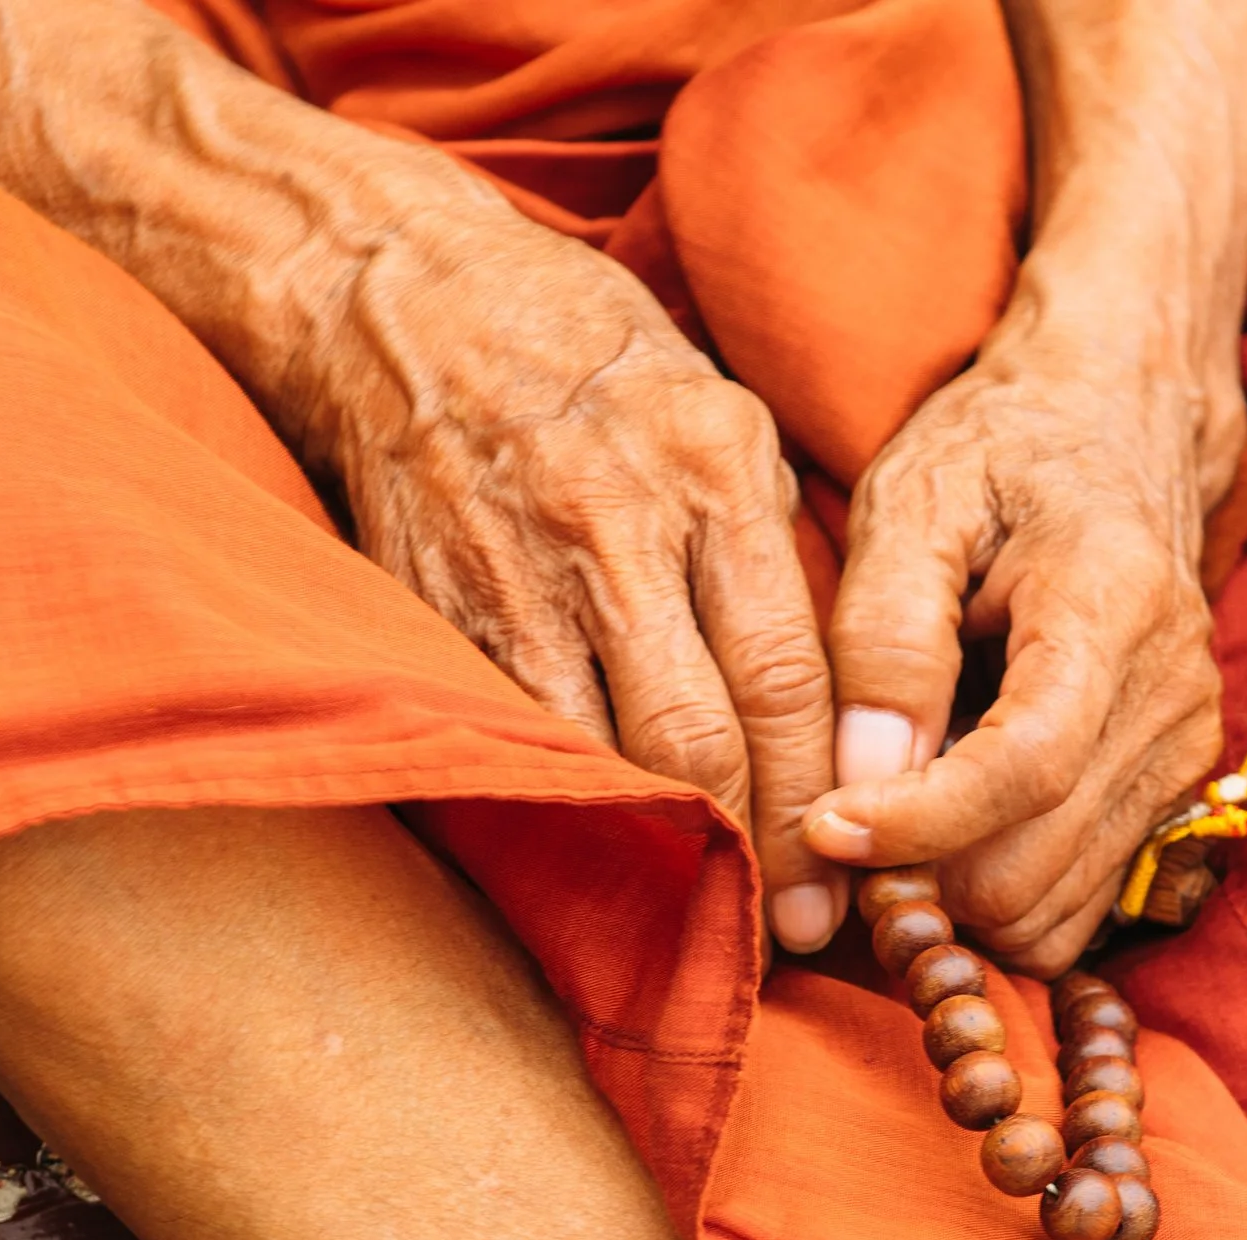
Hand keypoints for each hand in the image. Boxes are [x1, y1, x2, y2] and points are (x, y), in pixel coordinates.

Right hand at [293, 191, 845, 951]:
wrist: (402, 301)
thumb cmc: (588, 360)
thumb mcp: (716, 413)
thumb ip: (771, 547)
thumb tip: (833, 696)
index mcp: (712, 470)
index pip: (786, 675)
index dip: (818, 798)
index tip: (843, 881)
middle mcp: (619, 526)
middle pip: (703, 736)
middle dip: (756, 851)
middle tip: (793, 931)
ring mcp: (518, 573)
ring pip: (604, 753)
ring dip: (663, 851)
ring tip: (711, 915)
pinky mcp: (438, 608)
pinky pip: (517, 735)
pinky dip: (566, 804)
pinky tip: (606, 854)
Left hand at [800, 294, 1244, 973]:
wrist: (1111, 427)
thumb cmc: (994, 456)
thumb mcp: (913, 505)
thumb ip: (884, 639)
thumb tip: (861, 779)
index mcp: (1113, 605)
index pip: (1025, 766)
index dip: (916, 824)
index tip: (822, 829)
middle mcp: (1171, 695)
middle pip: (1033, 865)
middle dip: (919, 873)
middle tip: (836, 824)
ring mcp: (1184, 754)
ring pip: (1051, 913)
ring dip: (952, 896)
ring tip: (889, 818)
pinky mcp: (1173, 795)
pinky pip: (1075, 912)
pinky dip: (996, 899)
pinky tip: (947, 830)